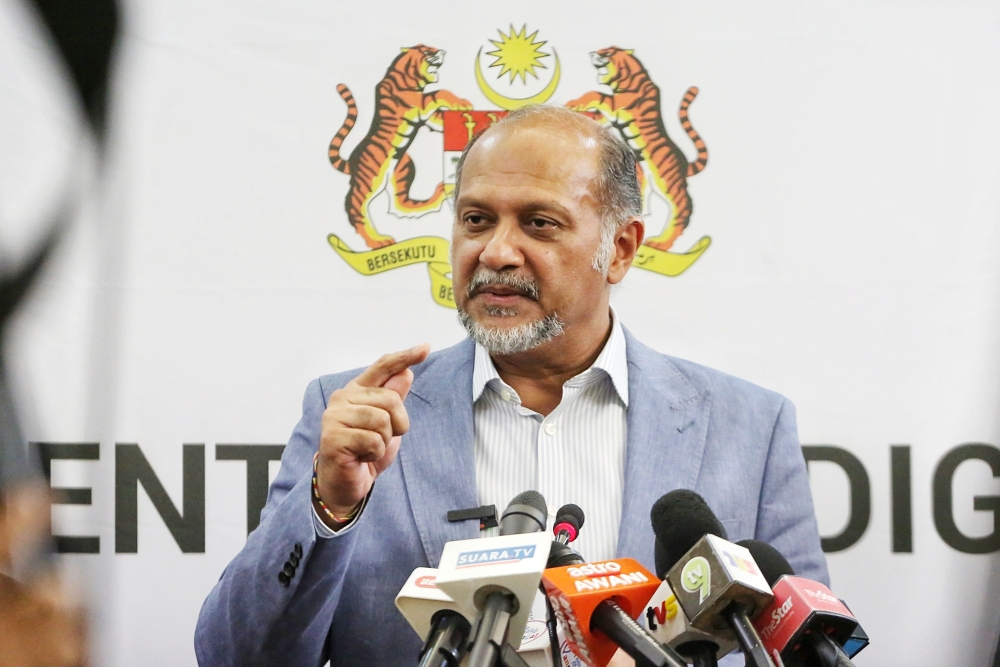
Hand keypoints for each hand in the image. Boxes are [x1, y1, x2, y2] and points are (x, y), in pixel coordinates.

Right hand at [314, 344, 429, 524]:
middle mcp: (342, 398)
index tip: (425, 347)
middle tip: (379, 439)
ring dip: (384, 441)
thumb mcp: (387, 424)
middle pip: (390, 399)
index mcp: (356, 390)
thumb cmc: (364, 451)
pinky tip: (360, 457)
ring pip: (382, 421)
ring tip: (368, 448)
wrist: (344, 483)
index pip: (383, 366)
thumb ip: (393, 398)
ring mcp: (335, 416)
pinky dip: (374, 454)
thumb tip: (406, 372)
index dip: (405, 356)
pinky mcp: (333, 437)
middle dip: (397, 424)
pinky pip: (373, 441)